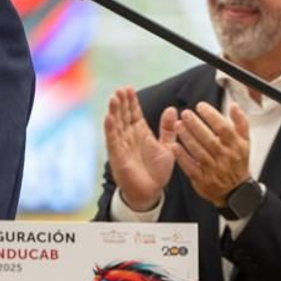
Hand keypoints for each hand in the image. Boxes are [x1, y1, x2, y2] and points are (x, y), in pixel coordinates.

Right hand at [103, 88, 176, 211]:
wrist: (150, 192)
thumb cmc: (156, 171)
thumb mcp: (167, 146)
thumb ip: (167, 129)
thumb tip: (172, 109)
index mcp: (141, 133)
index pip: (134, 113)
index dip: (131, 101)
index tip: (129, 88)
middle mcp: (129, 137)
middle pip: (123, 115)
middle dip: (122, 102)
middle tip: (120, 89)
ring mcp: (122, 145)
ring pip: (116, 125)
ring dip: (114, 111)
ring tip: (114, 98)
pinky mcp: (117, 155)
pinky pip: (113, 140)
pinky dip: (110, 129)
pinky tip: (109, 117)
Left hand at [169, 101, 252, 207]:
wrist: (235, 190)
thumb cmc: (237, 162)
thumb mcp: (245, 142)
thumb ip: (241, 123)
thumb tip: (234, 105)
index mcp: (236, 146)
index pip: (224, 128)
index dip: (212, 116)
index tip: (200, 106)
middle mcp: (225, 156)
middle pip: (209, 139)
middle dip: (196, 125)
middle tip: (185, 113)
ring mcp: (213, 169)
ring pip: (199, 151)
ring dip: (187, 138)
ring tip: (177, 125)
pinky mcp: (202, 179)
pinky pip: (191, 167)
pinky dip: (182, 156)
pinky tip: (174, 146)